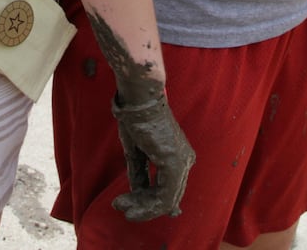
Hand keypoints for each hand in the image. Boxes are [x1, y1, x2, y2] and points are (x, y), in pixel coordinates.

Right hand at [110, 87, 195, 221]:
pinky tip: (129, 205)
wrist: (138, 98)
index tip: (128, 206)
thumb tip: (139, 197)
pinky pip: (164, 196)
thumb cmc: (136, 118)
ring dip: (142, 208)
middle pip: (167, 196)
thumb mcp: (137, 152)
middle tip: (120, 207)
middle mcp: (186, 160)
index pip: (168, 188)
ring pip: (166, 200)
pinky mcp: (174, 164)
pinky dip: (146, 205)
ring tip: (120, 207)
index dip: (149, 202)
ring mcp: (182, 163)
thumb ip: (141, 175)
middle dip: (143, 206)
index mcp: (179, 154)